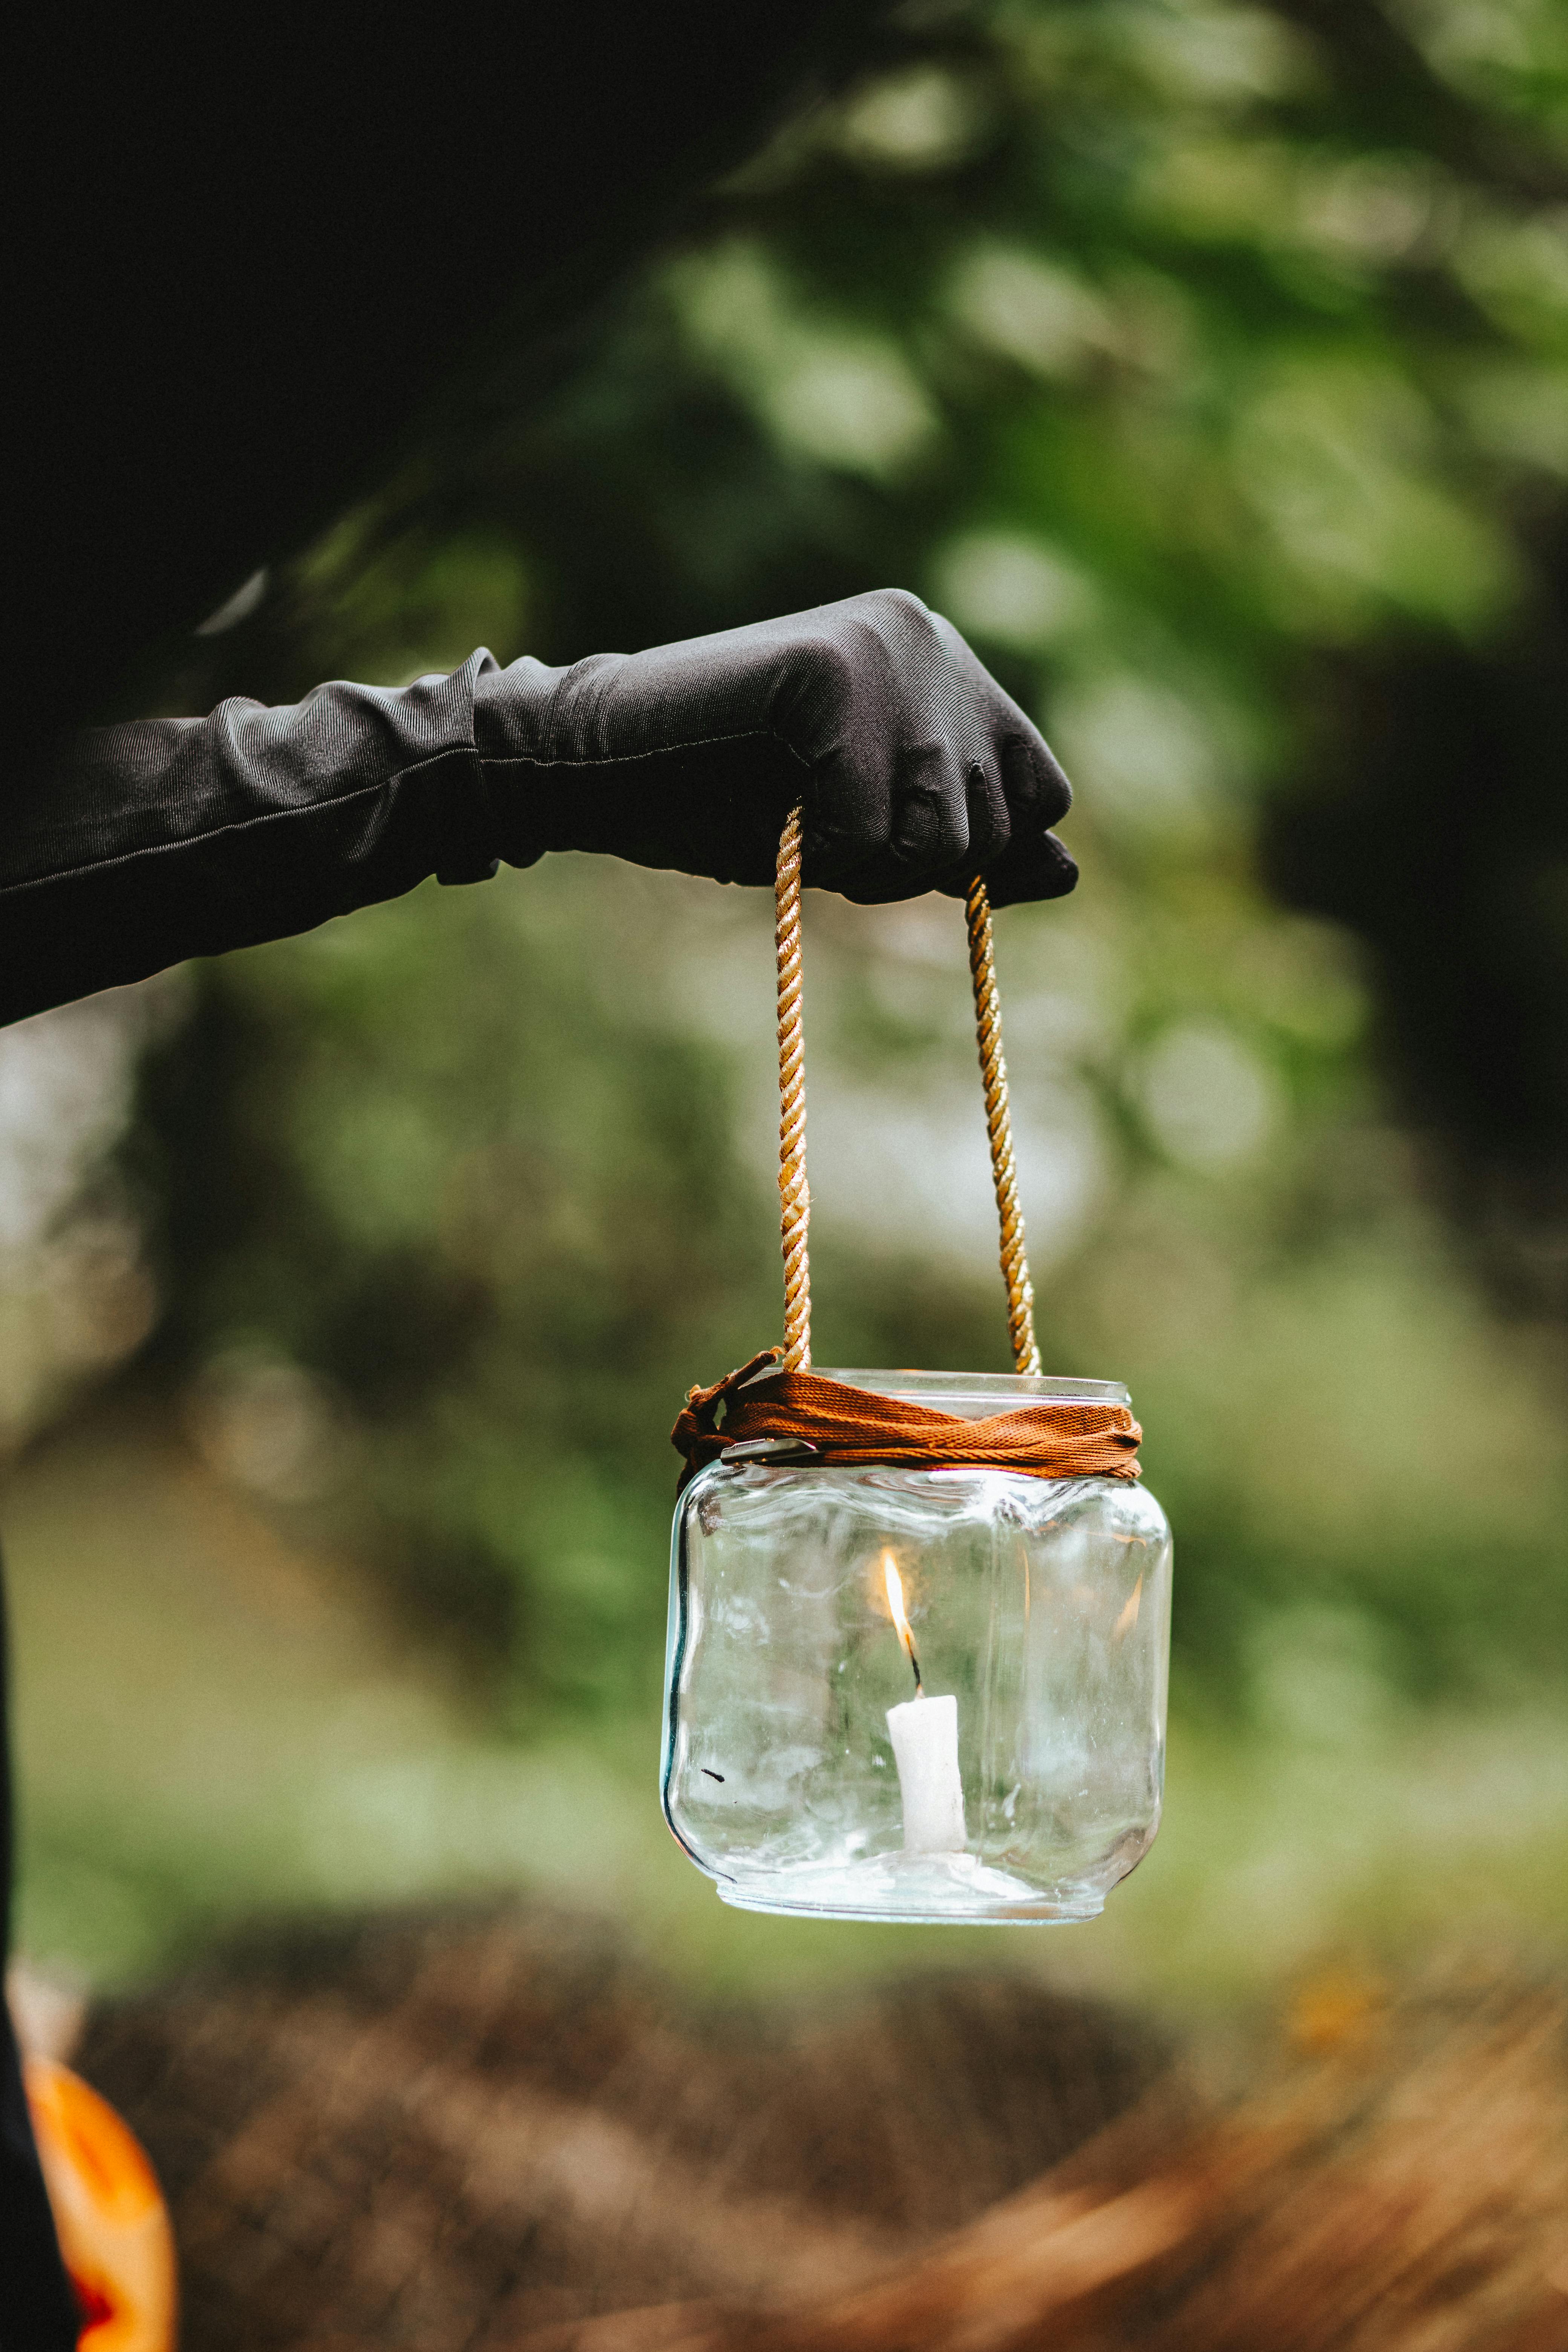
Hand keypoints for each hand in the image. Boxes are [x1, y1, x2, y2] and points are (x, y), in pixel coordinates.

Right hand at [474, 588, 1074, 905]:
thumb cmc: (727, 802)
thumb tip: (1065, 871)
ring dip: (869, 865)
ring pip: (946, 829)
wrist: (601, 767)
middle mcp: (928, 637)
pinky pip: (873, 824)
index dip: (970, 851)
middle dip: (911, 865)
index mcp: (944, 665)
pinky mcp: (829, 670)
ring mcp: (882, 647)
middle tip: (823, 829)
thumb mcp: (869, 833)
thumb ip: (963, 845)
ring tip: (801, 821)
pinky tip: (777, 816)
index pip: (1040, 791)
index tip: (878, 837)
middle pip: (995, 821)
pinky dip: (825, 852)